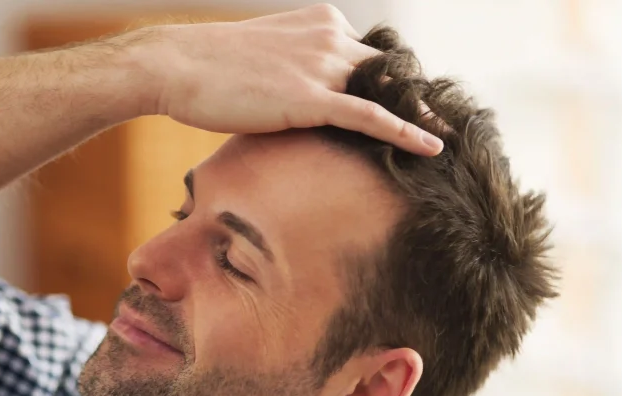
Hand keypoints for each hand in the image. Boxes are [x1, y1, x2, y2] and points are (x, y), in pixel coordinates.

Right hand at [134, 4, 442, 155]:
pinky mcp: (310, 97)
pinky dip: (405, 132)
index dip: (389, 82)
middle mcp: (330, 36)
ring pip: (386, 91)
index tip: (410, 102)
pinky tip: (432, 148)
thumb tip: (295, 100)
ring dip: (418, 116)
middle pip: (389, 70)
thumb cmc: (206, 69)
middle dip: (414, 97)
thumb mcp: (261, 58)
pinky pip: (370, 116)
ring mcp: (322, 64)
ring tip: (447, 138)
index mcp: (320, 21)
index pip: (370, 54)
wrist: (174, 65)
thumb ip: (292, 70)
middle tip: (441, 122)